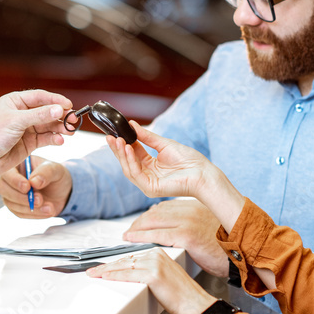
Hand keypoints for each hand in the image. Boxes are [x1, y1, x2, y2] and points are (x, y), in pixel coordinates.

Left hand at [0, 90, 73, 193]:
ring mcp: (26, 129)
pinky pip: (46, 138)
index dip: (55, 100)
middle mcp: (22, 114)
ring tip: (69, 131)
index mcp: (15, 102)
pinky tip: (60, 140)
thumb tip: (58, 109)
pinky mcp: (29, 143)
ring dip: (60, 128)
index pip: (39, 97)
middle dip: (60, 115)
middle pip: (47, 111)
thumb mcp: (15, 122)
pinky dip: (54, 138)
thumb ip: (38, 115)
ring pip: (48, 125)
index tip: (68, 104)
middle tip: (73, 119)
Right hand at [0, 156, 71, 217]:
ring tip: (49, 207)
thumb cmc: (56, 176)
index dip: (15, 181)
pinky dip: (34, 215)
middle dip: (21, 197)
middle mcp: (10, 179)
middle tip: (39, 200)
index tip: (27, 187)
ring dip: (30, 208)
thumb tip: (33, 182)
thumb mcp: (55, 169)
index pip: (7, 172)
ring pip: (11, 204)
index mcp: (17, 165)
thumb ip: (45, 173)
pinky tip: (47, 211)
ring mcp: (11, 194)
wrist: (63, 191)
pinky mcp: (16, 207)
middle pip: (3, 189)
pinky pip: (20, 213)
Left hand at [86, 249, 215, 313]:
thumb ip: (150, 272)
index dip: (115, 262)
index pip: (131, 257)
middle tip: (93, 270)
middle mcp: (156, 255)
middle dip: (107, 266)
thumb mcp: (166, 277)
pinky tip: (104, 277)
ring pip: (123, 266)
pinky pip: (127, 275)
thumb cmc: (182, 296)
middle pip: (125, 260)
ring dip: (106, 270)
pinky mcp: (153, 275)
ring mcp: (155, 264)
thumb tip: (132, 275)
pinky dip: (114, 276)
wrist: (196, 305)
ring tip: (94, 274)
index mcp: (159, 253)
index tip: (103, 266)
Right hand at [108, 123, 245, 233]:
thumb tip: (132, 125)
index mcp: (151, 165)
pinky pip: (135, 174)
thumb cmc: (189, 161)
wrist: (202, 173)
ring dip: (122, 154)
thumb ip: (147, 136)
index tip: (114, 134)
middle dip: (118, 149)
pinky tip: (128, 148)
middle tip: (110, 137)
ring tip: (119, 140)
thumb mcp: (164, 144)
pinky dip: (130, 161)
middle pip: (127, 162)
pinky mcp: (150, 189)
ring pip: (128, 169)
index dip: (123, 144)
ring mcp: (148, 184)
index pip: (132, 154)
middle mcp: (148, 175)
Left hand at [123, 200, 227, 276]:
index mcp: (194, 208)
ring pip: (153, 222)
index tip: (139, 223)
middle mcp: (189, 211)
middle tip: (129, 232)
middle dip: (139, 222)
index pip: (163, 208)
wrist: (241, 255)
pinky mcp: (187, 236)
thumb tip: (171, 228)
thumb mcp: (206, 229)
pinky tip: (132, 239)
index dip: (147, 216)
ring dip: (136, 229)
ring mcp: (188, 222)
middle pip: (155, 213)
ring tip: (128, 236)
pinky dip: (141, 237)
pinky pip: (157, 235)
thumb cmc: (225, 247)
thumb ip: (190, 225)